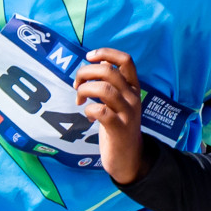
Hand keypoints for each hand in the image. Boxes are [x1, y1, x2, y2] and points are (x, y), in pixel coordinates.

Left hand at [75, 48, 148, 184]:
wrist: (130, 158)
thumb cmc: (120, 125)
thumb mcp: (119, 100)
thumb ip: (113, 81)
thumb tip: (102, 60)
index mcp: (133, 87)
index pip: (126, 60)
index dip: (106, 53)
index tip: (89, 57)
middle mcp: (133, 97)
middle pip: (109, 71)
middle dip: (86, 72)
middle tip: (76, 84)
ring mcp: (128, 113)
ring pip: (104, 89)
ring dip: (85, 90)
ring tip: (80, 99)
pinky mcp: (119, 129)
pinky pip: (101, 111)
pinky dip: (89, 110)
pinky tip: (88, 115)